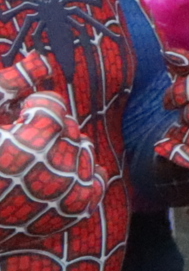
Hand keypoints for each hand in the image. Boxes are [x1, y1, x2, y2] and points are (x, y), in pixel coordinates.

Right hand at [0, 53, 102, 236]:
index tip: (16, 119)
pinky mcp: (74, 211)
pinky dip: (80, 172)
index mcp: (24, 149)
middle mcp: (51, 174)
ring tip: (33, 163)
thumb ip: (11, 82)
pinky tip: (54, 176)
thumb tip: (43, 59)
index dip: (33, 108)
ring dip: (63, 149)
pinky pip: (95, 179)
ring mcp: (66, 195)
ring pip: (84, 151)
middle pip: (69, 128)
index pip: (52, 108)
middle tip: (22, 144)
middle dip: (47, 129)